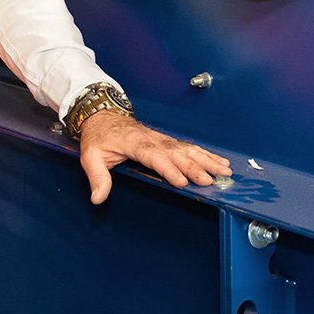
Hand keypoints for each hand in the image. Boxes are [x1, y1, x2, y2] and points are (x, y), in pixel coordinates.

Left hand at [77, 110, 231, 204]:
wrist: (102, 116)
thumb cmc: (98, 136)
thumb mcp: (90, 156)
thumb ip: (97, 177)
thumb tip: (98, 197)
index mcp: (134, 143)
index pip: (154, 157)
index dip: (169, 169)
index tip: (181, 182)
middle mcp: (152, 140)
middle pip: (177, 153)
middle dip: (195, 167)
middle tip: (211, 180)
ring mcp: (161, 139)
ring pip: (187, 149)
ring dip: (207, 160)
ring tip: (224, 170)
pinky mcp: (167, 141)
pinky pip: (188, 147)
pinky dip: (206, 154)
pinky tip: (219, 161)